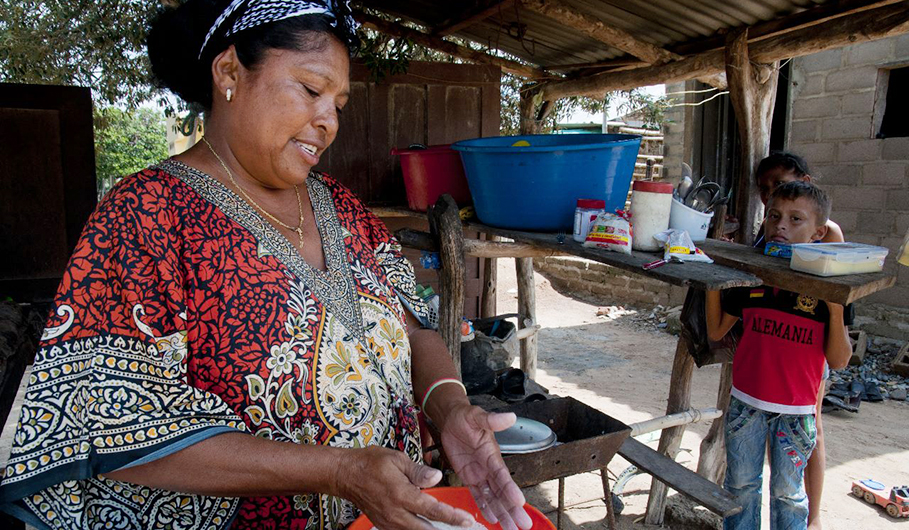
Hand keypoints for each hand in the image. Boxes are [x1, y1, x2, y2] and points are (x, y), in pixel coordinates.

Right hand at [337, 446, 474, 529]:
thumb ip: (419, 471)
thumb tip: (437, 477)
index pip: (432, 510)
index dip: (452, 516)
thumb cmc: (369, 463)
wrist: (345, 474)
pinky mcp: (383, 524)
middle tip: (462, 527)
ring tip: (447, 528)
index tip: (466, 520)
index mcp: (401, 495)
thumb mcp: (397, 459)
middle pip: (426, 529)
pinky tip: (426, 526)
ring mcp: (388, 522)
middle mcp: (394, 513)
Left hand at [440, 405, 532, 529]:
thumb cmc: (466, 416)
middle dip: (512, 508)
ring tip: (510, 528)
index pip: (503, 475)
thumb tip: (510, 417)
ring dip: (501, 512)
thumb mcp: (477, 416)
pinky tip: (491, 518)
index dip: (511, 489)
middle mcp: (489, 467)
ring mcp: (480, 473)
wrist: (452, 419)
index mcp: (492, 454)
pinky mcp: (468, 476)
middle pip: (502, 492)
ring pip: (492, 497)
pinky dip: (484, 507)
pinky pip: (477, 494)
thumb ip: (492, 420)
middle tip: (523, 525)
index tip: (520, 502)